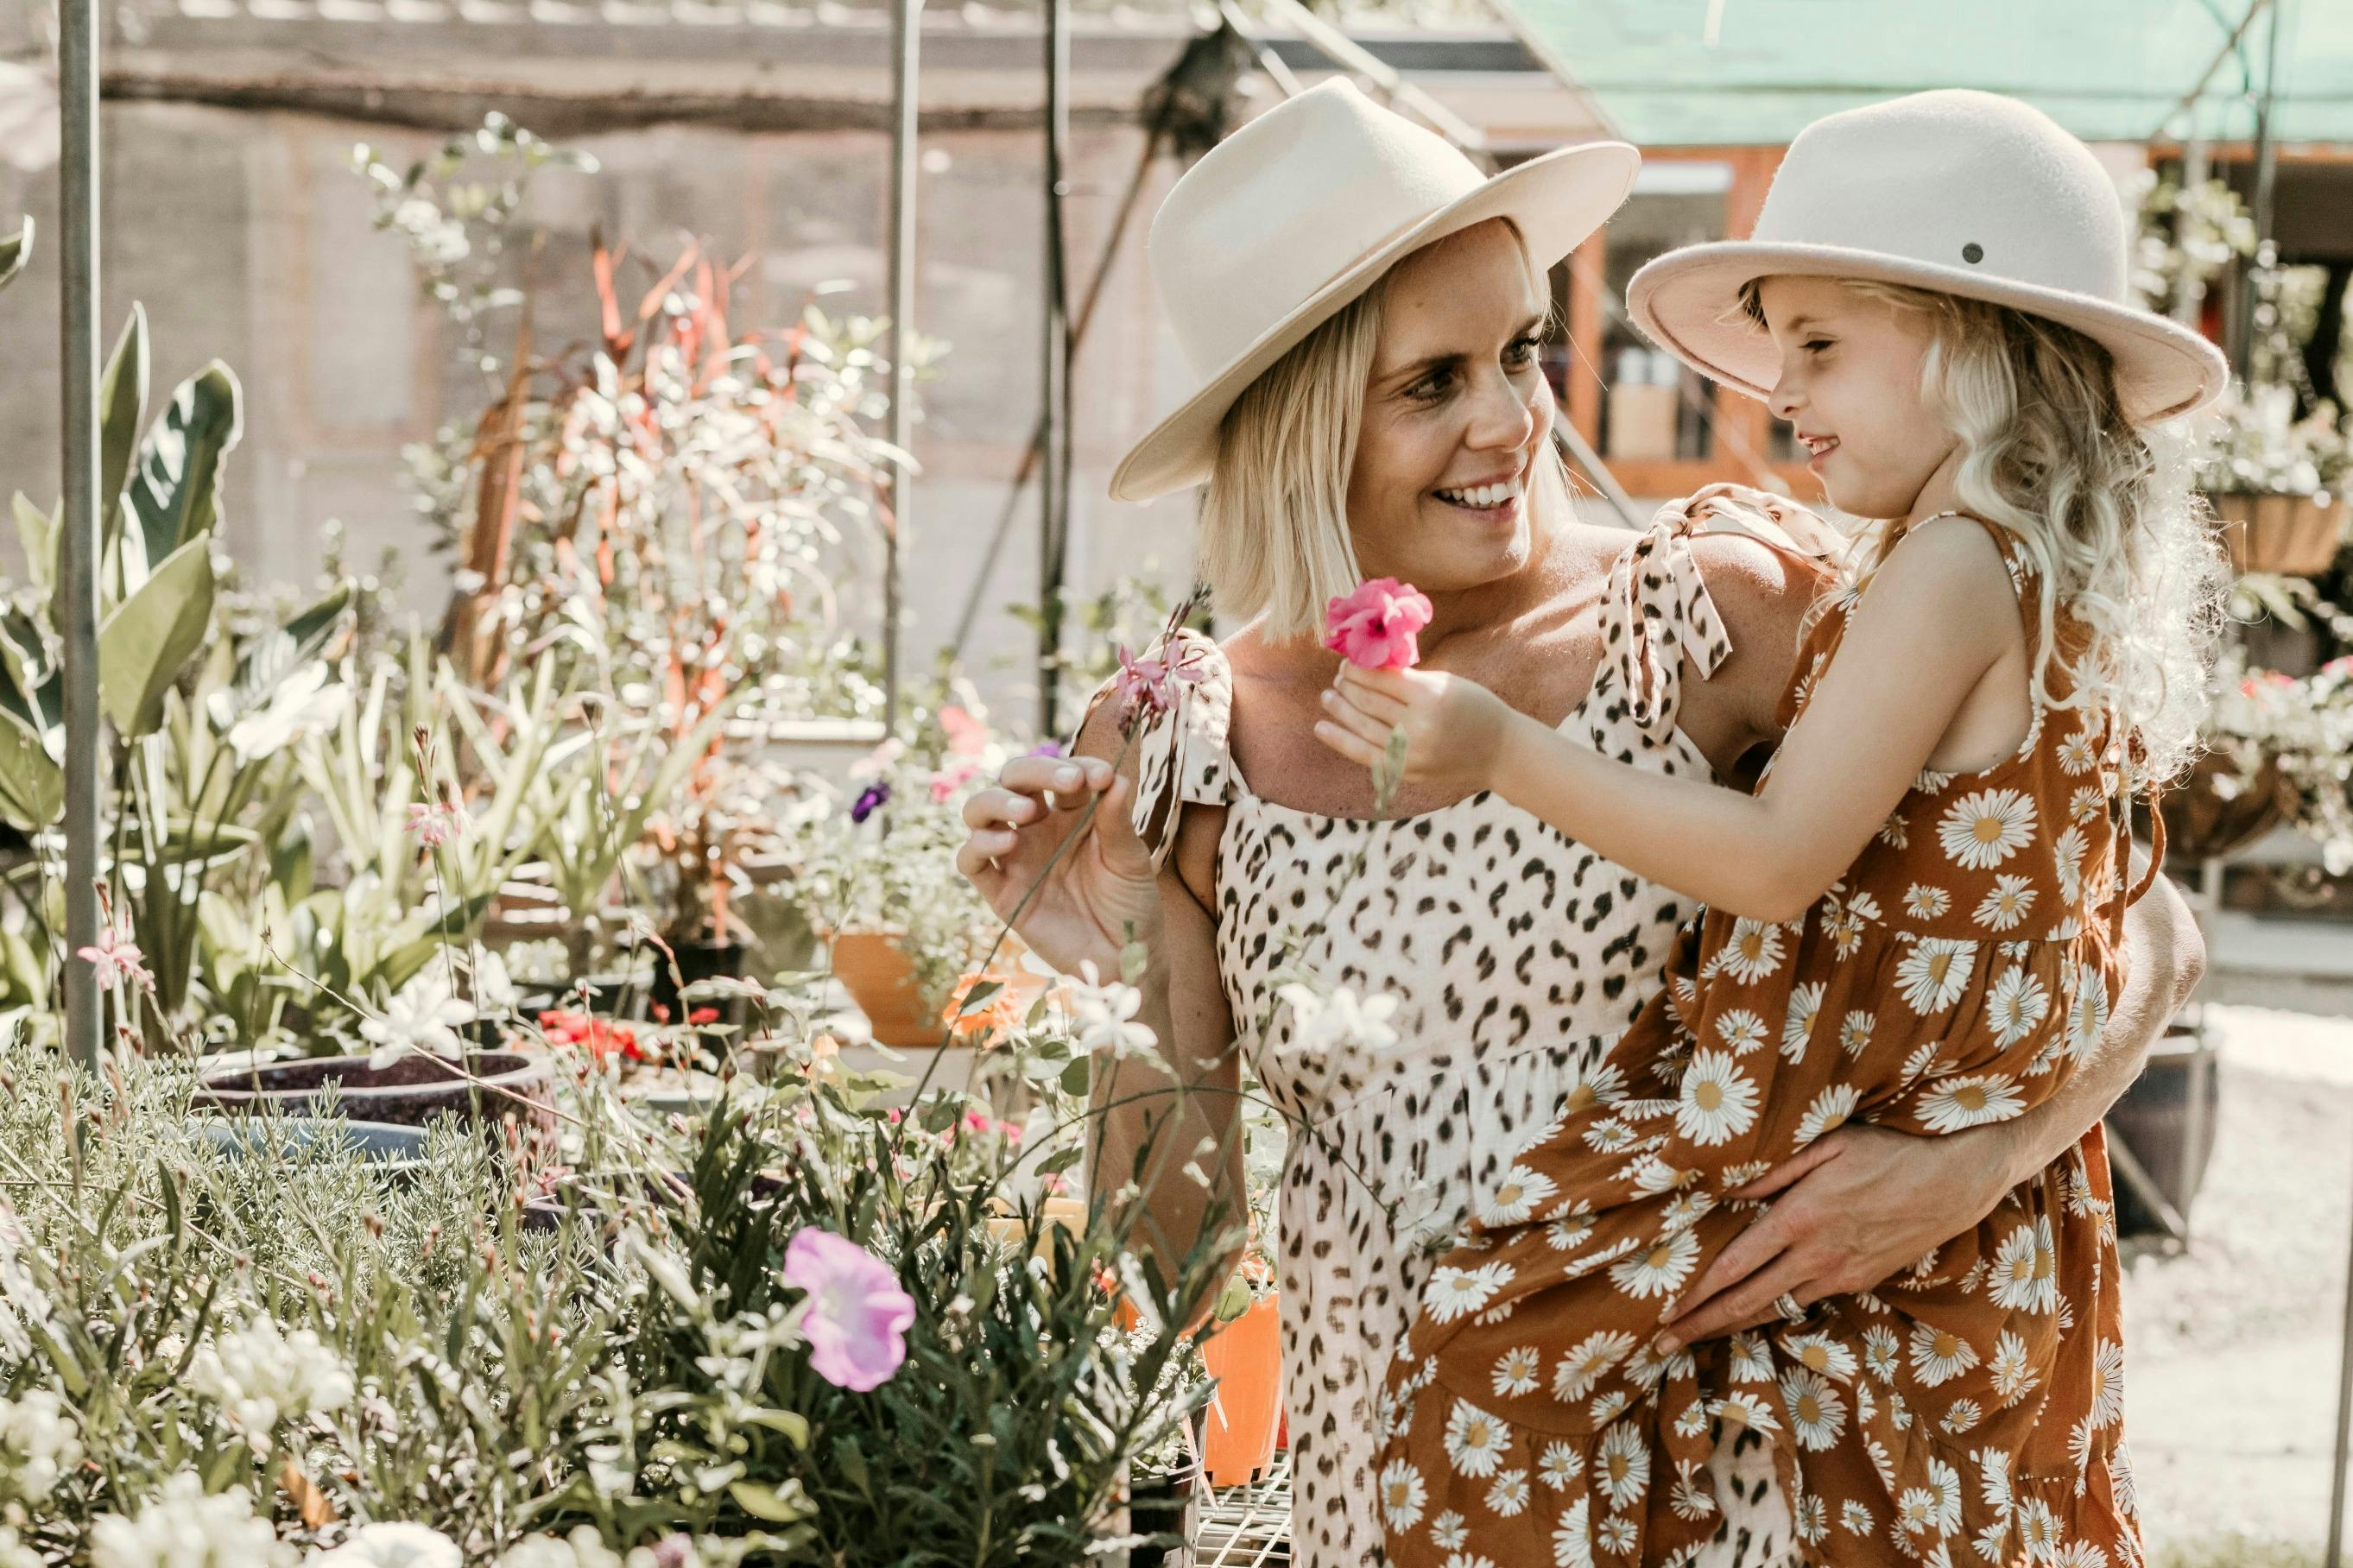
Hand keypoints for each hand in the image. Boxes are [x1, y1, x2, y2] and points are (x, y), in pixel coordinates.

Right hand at [954, 755, 1163, 976]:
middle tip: (1068, 782)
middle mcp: (1038, 828)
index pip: (1061, 773)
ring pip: (980, 810)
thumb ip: (1117, 821)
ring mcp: (1016, 857)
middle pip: (1014, 780)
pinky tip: (1006, 843)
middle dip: (1036, 771)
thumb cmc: (1131, 904)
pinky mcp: (1001, 891)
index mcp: (1072, 813)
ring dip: (996, 800)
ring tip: (1026, 812)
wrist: (1125, 960)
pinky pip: (970, 861)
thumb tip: (1114, 777)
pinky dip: (978, 845)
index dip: (1077, 766)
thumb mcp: (1131, 860)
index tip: (1101, 776)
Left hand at [1313, 663, 1514, 796]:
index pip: (1382, 679)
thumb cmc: (1474, 707)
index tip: (1347, 662)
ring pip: (1362, 727)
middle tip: (1338, 677)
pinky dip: (1340, 740)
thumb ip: (1409, 678)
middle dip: (1348, 686)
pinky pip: (1365, 755)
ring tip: (1327, 696)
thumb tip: (1367, 666)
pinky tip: (1322, 728)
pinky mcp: (1406, 771)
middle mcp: (1418, 726)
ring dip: (1340, 709)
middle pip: (1369, 702)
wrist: (1500, 750)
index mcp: (1430, 696)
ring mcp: (1411, 752)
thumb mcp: (1446, 683)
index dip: (1359, 669)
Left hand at [1650, 1123, 2013, 1354]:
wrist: (1955, 1183)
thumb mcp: (1828, 1144)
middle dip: (1700, 1325)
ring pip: (1774, 1309)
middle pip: (1746, 1301)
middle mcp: (1815, 1255)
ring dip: (1731, 1326)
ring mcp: (1839, 1274)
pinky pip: (1804, 1302)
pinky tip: (1750, 1315)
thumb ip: (1774, 1169)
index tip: (1665, 1309)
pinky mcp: (1858, 1282)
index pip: (1735, 1266)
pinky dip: (1772, 1313)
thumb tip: (1727, 1187)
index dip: (1696, 1293)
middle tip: (1661, 1342)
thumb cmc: (1888, 1152)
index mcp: (1800, 1218)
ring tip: (1695, 1337)